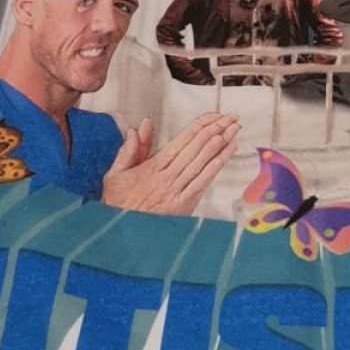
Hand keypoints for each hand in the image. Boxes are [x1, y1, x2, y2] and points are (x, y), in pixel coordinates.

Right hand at [101, 112, 241, 215]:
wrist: (121, 233)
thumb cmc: (118, 204)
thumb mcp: (116, 174)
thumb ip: (129, 150)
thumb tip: (142, 127)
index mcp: (152, 167)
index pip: (181, 141)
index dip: (199, 126)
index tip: (213, 116)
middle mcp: (166, 177)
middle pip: (196, 148)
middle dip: (216, 130)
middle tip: (231, 118)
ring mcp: (176, 191)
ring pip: (202, 163)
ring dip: (220, 146)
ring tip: (234, 131)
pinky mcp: (183, 205)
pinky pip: (202, 182)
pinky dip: (215, 167)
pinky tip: (225, 155)